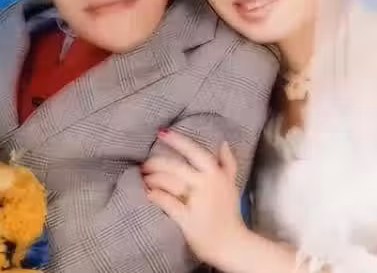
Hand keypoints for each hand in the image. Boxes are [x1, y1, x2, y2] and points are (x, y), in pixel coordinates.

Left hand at [142, 130, 248, 266]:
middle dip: (156, 163)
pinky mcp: (188, 219)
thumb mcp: (232, 184)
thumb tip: (223, 142)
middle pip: (175, 167)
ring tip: (144, 178)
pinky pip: (168, 203)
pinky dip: (156, 196)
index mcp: (215, 174)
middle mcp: (206, 184)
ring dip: (153, 178)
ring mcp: (196, 202)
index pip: (194, 151)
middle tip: (144, 164)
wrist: (232, 243)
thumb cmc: (229, 212)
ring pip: (169, 182)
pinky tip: (148, 193)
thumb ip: (228, 162)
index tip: (162, 132)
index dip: (177, 140)